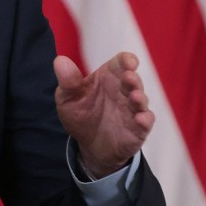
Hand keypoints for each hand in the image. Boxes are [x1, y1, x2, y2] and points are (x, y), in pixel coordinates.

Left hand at [53, 52, 153, 177]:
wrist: (89, 146)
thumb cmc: (80, 115)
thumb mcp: (68, 98)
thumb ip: (67, 81)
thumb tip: (59, 60)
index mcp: (108, 78)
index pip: (121, 63)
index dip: (127, 60)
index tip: (128, 62)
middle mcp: (123, 91)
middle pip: (133, 80)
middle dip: (133, 78)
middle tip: (129, 78)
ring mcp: (132, 109)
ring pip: (141, 99)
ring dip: (140, 97)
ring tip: (134, 96)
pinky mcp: (138, 128)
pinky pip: (146, 122)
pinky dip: (145, 120)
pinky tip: (140, 119)